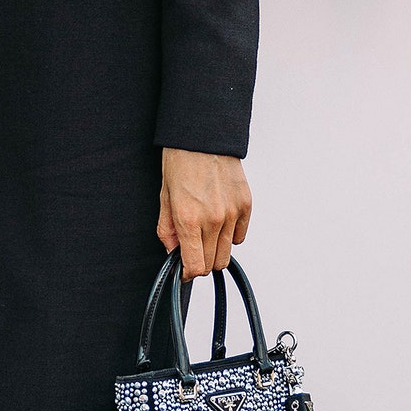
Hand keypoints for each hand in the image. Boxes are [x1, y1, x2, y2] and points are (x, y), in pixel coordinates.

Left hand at [158, 149, 251, 278]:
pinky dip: (230, 236)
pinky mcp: (246, 205)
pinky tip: (219, 222)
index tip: (184, 270)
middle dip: (201, 263)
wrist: (203, 137)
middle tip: (192, 250)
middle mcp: (214, 220)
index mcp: (189, 219)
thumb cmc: (180, 163)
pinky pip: (240, 236)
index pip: (195, 267)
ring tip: (205, 235)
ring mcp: (233, 213)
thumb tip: (173, 253)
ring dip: (215, 251)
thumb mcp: (164, 198)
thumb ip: (167, 230)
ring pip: (228, 254)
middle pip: (212, 264)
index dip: (187, 273)